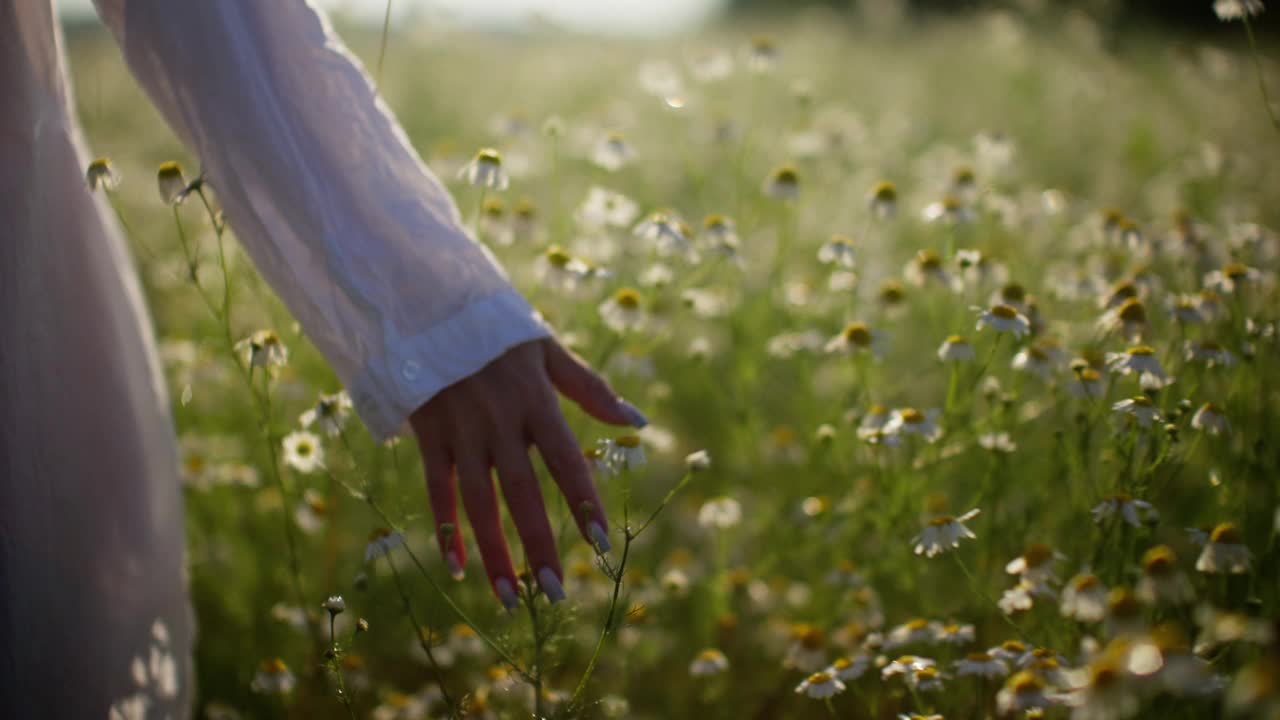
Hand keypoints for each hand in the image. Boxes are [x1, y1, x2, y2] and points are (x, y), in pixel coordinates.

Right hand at [408, 338, 645, 609]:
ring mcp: (460, 430)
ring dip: (494, 553)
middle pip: (521, 492)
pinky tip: (458, 567)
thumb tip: (639, 420)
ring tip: (511, 598)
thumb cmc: (496, 331)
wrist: (426, 304)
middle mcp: (498, 420)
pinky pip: (437, 489)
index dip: (583, 502)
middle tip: (555, 593)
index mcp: (534, 399)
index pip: (565, 460)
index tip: (600, 543)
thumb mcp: (546, 350)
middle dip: (539, 545)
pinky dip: (446, 529)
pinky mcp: (428, 434)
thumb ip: (591, 388)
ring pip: (477, 502)